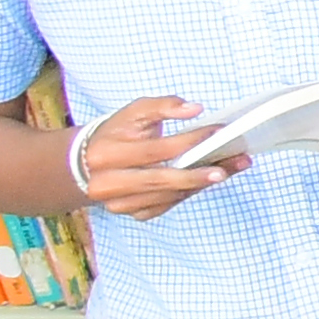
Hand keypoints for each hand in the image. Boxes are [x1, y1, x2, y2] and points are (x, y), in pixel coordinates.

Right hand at [70, 96, 248, 222]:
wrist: (87, 162)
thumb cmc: (118, 132)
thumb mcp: (135, 111)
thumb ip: (163, 105)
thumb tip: (195, 108)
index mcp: (105, 154)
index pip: (154, 149)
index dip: (187, 141)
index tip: (218, 132)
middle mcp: (106, 183)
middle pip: (160, 180)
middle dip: (198, 174)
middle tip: (231, 166)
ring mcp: (118, 203)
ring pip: (167, 195)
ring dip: (201, 183)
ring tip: (231, 168)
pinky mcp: (131, 212)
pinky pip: (167, 205)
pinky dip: (189, 192)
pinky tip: (208, 179)